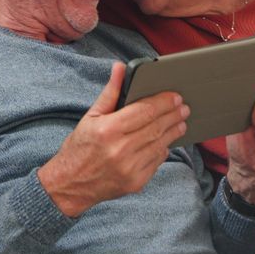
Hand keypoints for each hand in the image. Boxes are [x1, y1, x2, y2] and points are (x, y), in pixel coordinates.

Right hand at [37, 62, 189, 217]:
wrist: (70, 185)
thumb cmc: (79, 148)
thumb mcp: (90, 117)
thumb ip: (110, 92)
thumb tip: (120, 67)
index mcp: (108, 130)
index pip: (145, 111)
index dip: (163, 102)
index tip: (175, 96)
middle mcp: (120, 150)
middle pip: (156, 127)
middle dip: (173, 115)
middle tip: (184, 107)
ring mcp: (130, 168)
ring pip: (160, 144)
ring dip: (173, 131)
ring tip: (180, 122)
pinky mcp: (136, 182)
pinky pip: (156, 161)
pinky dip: (163, 149)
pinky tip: (165, 140)